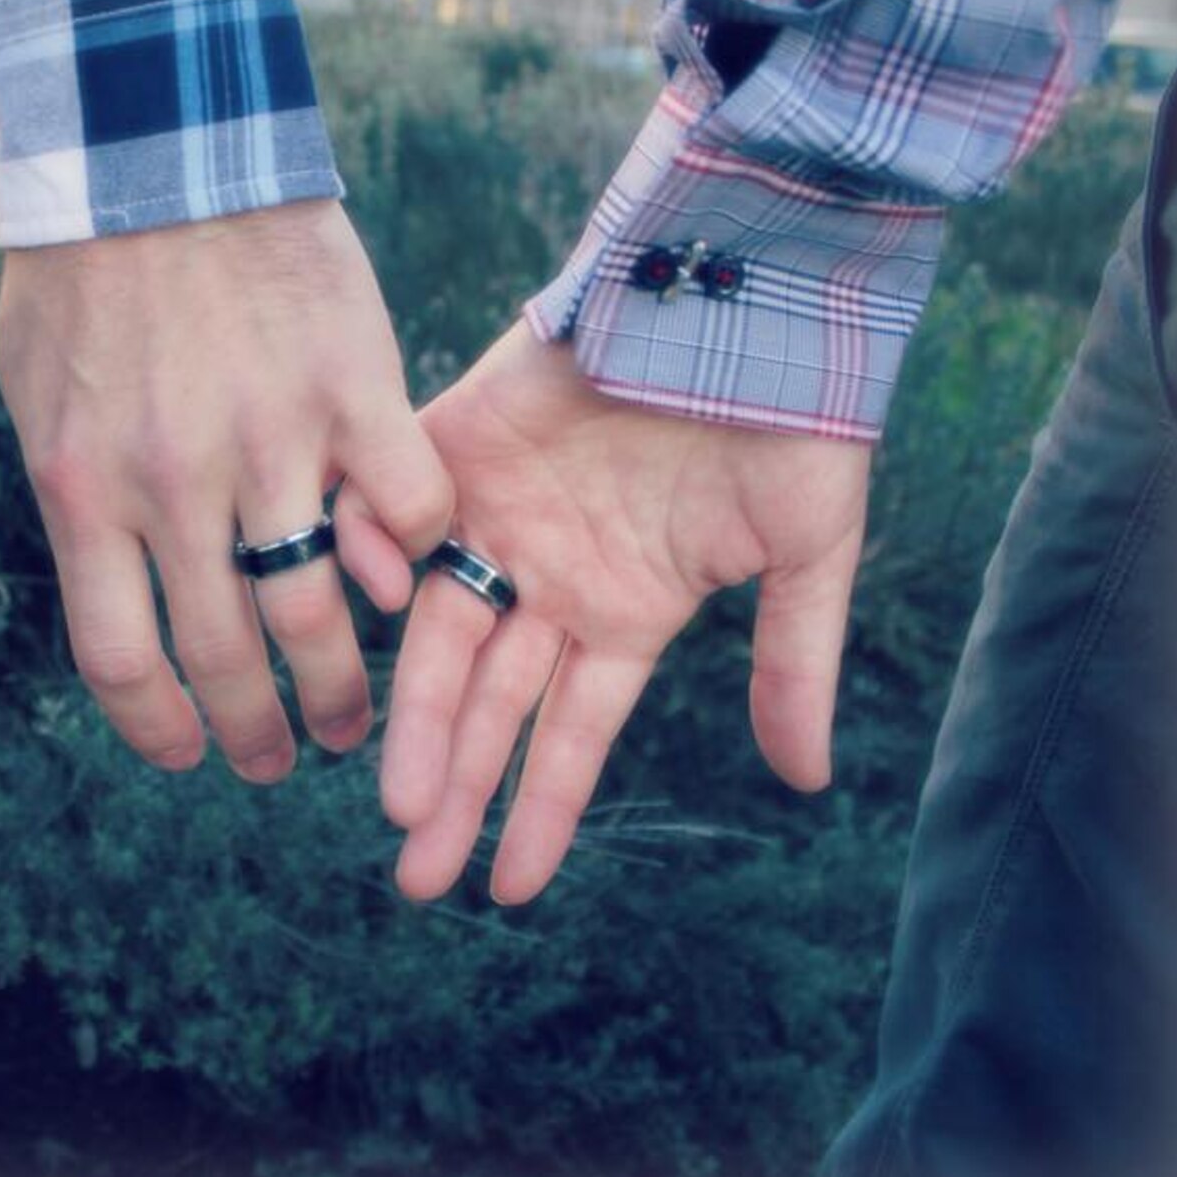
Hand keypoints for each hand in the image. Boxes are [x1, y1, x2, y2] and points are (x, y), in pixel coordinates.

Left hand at [0, 201, 452, 781]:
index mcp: (84, 492)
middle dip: (258, 733)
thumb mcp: (45, 404)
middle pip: (226, 657)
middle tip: (282, 758)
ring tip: (351, 721)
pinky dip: (414, 553)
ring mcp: (268, 440)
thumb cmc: (82, 283)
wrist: (154, 150)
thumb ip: (90, 509)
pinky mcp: (352, 387)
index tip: (189, 757)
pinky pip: (410, 507)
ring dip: (342, 686)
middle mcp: (175, 486)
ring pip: (320, 609)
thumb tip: (175, 599)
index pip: (121, 660)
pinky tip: (407, 574)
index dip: (158, 729)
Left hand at [367, 322, 869, 902]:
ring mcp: (500, 515)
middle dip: (456, 788)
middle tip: (416, 875)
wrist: (754, 287)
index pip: (569, 733)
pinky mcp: (455, 443)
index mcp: (625, 612)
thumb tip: (805, 782)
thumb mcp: (808, 555)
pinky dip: (373, 554)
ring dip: (415, 715)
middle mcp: (551, 577)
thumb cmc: (796, 419)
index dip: (538, 809)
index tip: (505, 888)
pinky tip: (369, 613)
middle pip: (489, 703)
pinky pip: (396, 511)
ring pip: (439, 633)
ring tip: (394, 800)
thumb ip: (793, 665)